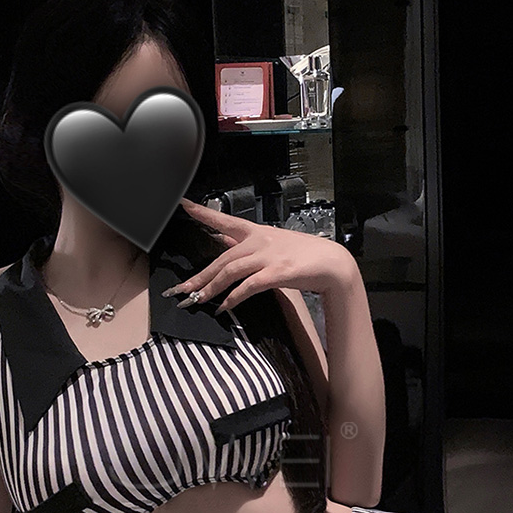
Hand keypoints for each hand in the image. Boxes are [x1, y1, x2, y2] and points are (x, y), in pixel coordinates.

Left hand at [168, 198, 356, 312]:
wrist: (332, 263)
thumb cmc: (304, 254)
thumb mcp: (273, 243)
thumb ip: (248, 243)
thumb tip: (223, 239)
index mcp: (257, 232)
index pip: (225, 220)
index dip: (203, 213)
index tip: (184, 205)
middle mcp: (259, 242)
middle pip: (221, 258)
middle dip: (199, 276)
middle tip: (180, 289)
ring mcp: (267, 257)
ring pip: (230, 271)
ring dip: (210, 288)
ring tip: (196, 300)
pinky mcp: (276, 274)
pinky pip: (248, 287)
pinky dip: (233, 298)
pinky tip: (223, 307)